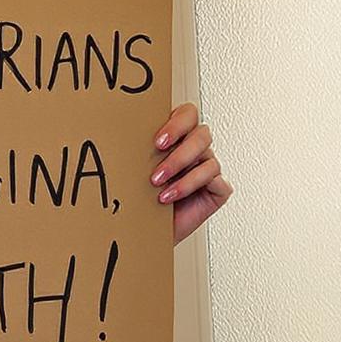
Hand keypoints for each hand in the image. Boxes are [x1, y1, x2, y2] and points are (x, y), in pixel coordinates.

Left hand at [150, 102, 230, 246]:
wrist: (143, 228)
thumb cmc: (140, 195)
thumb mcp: (137, 166)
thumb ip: (140, 147)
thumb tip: (123, 131)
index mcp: (178, 135)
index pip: (188, 114)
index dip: (178, 123)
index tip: (158, 141)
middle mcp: (195, 149)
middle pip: (201, 134)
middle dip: (178, 151)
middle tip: (157, 166)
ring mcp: (208, 168)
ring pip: (207, 155)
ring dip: (180, 169)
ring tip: (157, 185)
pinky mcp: (217, 189)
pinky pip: (214, 179)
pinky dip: (190, 185)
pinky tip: (171, 196)